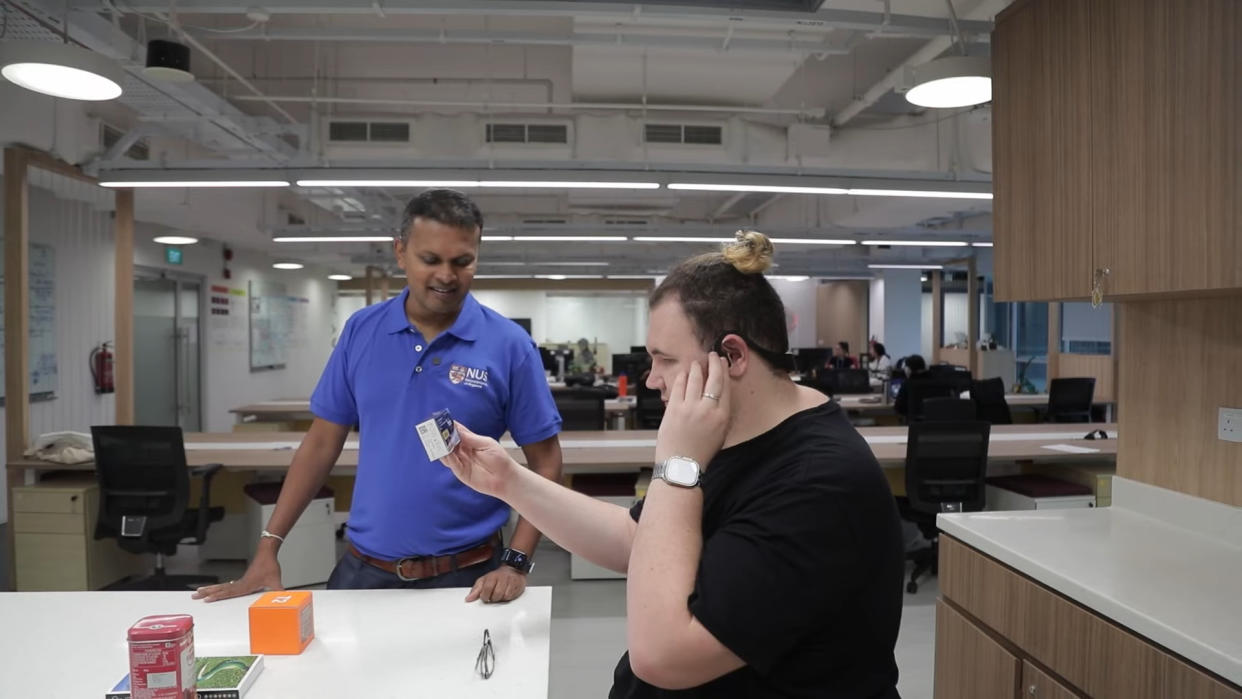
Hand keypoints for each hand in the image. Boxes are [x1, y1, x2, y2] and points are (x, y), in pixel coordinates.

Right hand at [192, 547, 282, 602]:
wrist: (266, 553)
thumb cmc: (269, 566)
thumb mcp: (275, 580)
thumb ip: (279, 589)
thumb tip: (285, 597)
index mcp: (245, 585)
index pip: (228, 592)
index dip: (217, 596)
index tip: (207, 599)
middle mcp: (240, 584)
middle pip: (220, 589)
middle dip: (207, 593)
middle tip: (194, 596)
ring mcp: (239, 581)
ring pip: (221, 587)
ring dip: (210, 590)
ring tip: (198, 592)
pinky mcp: (241, 580)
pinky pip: (227, 585)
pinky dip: (218, 588)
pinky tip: (214, 591)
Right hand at [439, 422, 521, 498]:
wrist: (506, 478)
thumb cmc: (500, 460)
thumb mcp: (487, 444)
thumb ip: (471, 438)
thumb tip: (456, 429)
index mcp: (471, 441)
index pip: (457, 432)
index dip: (449, 426)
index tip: (441, 420)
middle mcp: (464, 451)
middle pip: (449, 442)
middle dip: (442, 436)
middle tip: (434, 430)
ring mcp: (461, 462)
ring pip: (447, 453)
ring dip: (441, 447)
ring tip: (436, 440)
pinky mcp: (461, 472)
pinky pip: (452, 464)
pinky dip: (447, 458)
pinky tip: (445, 452)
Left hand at [466, 565, 526, 603]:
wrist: (513, 569)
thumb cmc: (497, 576)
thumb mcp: (484, 580)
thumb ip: (476, 590)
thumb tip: (468, 599)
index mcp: (492, 576)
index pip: (487, 589)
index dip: (485, 596)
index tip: (485, 597)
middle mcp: (503, 578)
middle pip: (497, 594)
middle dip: (493, 598)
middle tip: (493, 595)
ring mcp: (511, 582)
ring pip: (505, 597)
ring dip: (501, 598)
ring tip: (500, 594)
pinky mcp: (519, 586)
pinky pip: (512, 597)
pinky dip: (508, 598)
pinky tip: (507, 593)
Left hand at [655, 352, 730, 467]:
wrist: (681, 466)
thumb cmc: (700, 453)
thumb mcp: (720, 434)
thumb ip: (720, 413)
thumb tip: (718, 394)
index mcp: (722, 417)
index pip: (725, 387)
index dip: (724, 372)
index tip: (722, 363)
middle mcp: (707, 410)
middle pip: (713, 379)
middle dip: (713, 363)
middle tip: (712, 355)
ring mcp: (689, 408)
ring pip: (695, 379)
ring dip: (696, 368)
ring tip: (696, 363)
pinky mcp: (673, 409)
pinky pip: (679, 387)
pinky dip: (682, 378)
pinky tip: (684, 373)